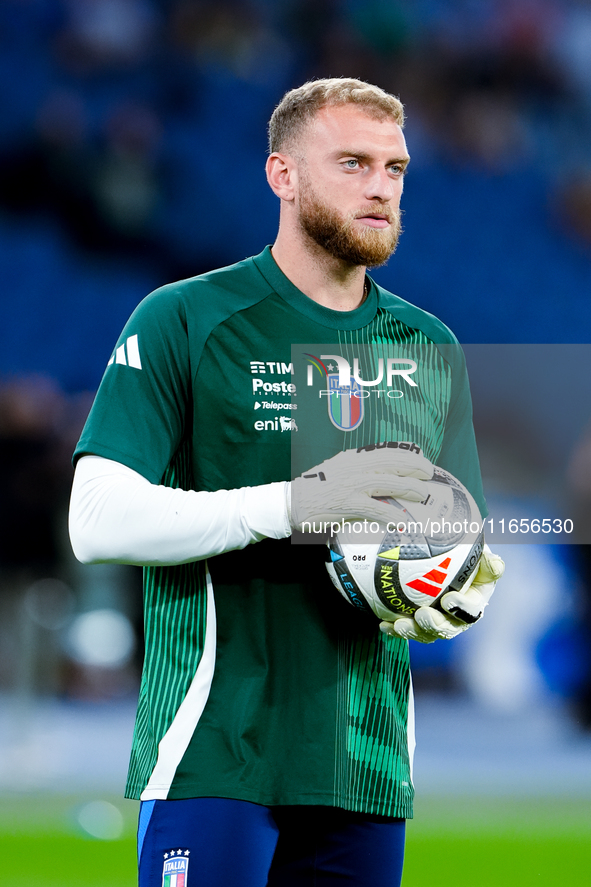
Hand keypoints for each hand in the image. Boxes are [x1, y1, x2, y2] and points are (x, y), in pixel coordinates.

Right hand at [290, 443, 433, 532]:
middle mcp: (354, 468)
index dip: (405, 452)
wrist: (290, 502)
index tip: (420, 456)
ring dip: (408, 487)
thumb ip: (355, 471)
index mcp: (352, 459)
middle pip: (391, 462)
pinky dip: (391, 516)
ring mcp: (351, 485)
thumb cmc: (313, 489)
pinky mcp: (346, 503)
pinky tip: (403, 523)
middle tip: (430, 472)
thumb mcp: (335, 471)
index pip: (385, 450)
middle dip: (414, 466)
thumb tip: (377, 476)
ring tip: (423, 494)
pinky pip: (375, 509)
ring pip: (388, 482)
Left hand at [379, 547, 504, 642]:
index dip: (462, 609)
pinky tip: (383, 624)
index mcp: (475, 601)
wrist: (439, 555)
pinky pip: (407, 629)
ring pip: (426, 633)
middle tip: (422, 614)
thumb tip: (495, 563)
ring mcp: (436, 622)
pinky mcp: (416, 622)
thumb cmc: (459, 551)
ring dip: (413, 631)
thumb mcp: (475, 551)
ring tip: (400, 624)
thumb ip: (486, 558)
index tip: (448, 599)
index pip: (472, 610)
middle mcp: (457, 617)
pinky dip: (395, 629)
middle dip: (436, 625)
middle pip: (449, 629)